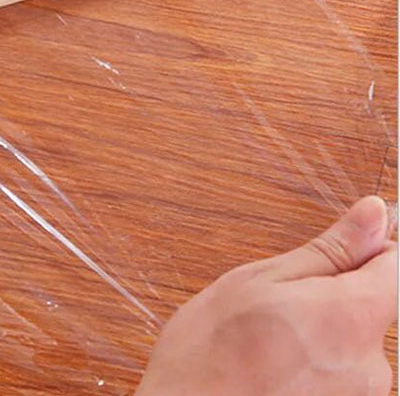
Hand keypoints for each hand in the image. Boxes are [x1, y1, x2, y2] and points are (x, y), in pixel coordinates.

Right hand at [137, 196, 396, 395]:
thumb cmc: (210, 352)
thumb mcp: (260, 279)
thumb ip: (329, 251)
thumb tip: (374, 216)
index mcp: (351, 319)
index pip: (396, 268)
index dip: (368, 251)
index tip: (338, 251)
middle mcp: (370, 368)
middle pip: (371, 309)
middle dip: (332, 296)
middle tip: (277, 301)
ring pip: (350, 342)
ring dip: (318, 332)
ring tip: (268, 337)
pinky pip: (338, 374)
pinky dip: (311, 364)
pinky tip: (273, 364)